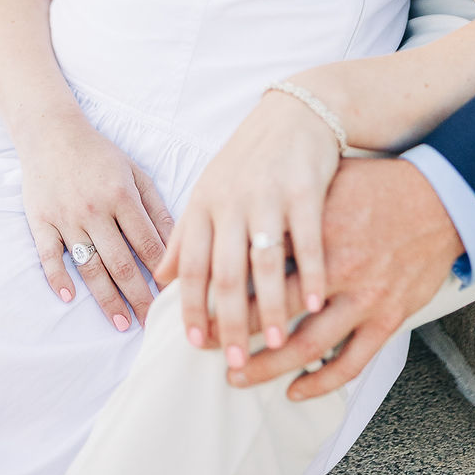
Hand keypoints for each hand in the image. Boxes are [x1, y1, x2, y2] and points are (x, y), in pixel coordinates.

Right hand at [18, 105, 173, 330]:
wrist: (52, 133)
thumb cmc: (100, 155)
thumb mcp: (135, 173)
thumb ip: (156, 207)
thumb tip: (178, 241)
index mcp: (122, 195)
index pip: (147, 243)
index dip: (162, 272)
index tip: (174, 296)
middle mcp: (95, 209)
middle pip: (121, 263)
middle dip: (139, 297)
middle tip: (153, 323)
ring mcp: (66, 217)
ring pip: (89, 266)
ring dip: (106, 298)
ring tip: (122, 323)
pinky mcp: (41, 221)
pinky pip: (49, 256)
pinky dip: (58, 278)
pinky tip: (69, 298)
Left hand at [157, 88, 340, 371]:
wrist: (293, 113)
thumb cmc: (248, 160)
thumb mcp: (210, 191)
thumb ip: (187, 235)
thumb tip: (160, 279)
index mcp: (204, 205)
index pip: (192, 266)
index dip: (192, 309)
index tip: (197, 346)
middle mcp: (231, 202)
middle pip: (225, 273)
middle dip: (229, 322)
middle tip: (236, 361)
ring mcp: (268, 195)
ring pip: (264, 262)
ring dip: (269, 307)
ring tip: (275, 344)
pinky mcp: (304, 189)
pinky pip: (307, 239)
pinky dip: (309, 273)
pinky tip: (313, 302)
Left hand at [230, 157, 461, 397]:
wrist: (440, 197)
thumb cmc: (376, 185)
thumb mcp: (325, 182)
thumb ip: (282, 203)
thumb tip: (233, 219)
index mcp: (312, 225)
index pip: (255, 263)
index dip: (222, 288)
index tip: (195, 305)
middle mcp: (335, 262)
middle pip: (271, 307)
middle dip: (234, 331)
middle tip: (208, 345)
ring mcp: (363, 293)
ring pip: (306, 343)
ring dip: (267, 366)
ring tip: (238, 375)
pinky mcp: (388, 315)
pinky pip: (350, 360)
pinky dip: (321, 381)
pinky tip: (295, 389)